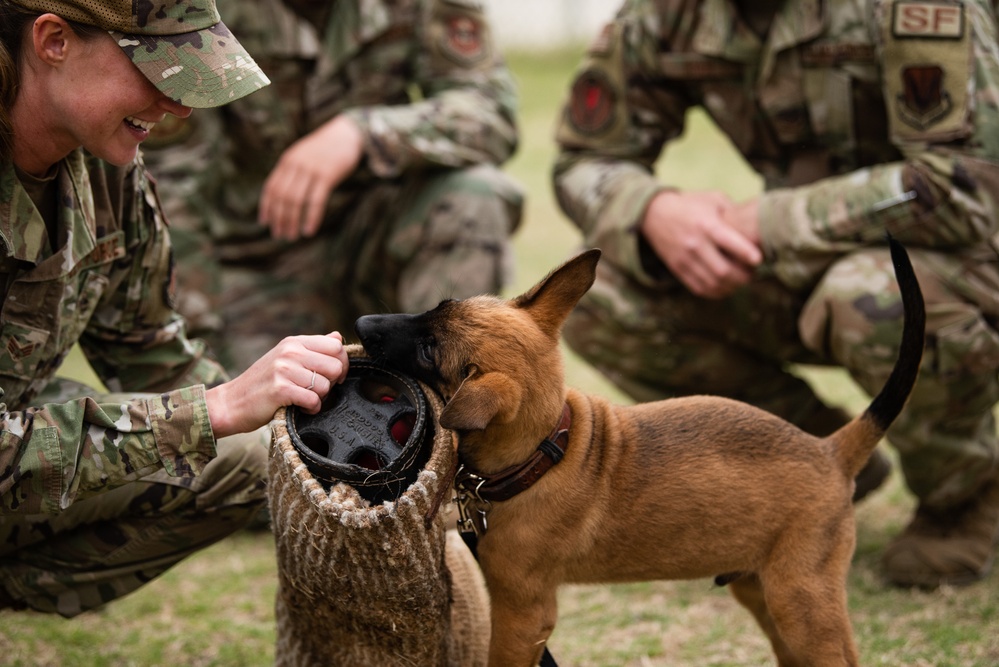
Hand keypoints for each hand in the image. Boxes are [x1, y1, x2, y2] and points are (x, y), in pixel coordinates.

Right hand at [205, 331, 349, 437]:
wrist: (231, 402)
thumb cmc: (262, 383)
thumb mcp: (286, 358)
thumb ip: (313, 348)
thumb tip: (337, 336)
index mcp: (294, 342)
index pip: (336, 346)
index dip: (341, 364)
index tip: (332, 377)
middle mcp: (290, 352)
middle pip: (335, 366)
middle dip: (332, 383)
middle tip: (316, 390)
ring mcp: (284, 369)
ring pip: (325, 386)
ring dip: (319, 398)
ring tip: (303, 399)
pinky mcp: (280, 389)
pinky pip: (313, 400)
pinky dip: (311, 409)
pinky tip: (299, 407)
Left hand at [258, 115, 363, 240]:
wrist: (347, 134)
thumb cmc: (326, 149)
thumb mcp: (303, 155)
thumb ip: (292, 171)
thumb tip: (283, 196)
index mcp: (287, 160)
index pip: (271, 187)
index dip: (266, 206)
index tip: (264, 222)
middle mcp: (296, 164)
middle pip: (281, 196)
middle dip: (278, 218)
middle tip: (279, 235)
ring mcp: (311, 169)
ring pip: (295, 200)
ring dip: (291, 221)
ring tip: (291, 236)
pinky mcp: (327, 175)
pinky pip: (315, 201)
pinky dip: (311, 217)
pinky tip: (309, 230)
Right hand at [641, 190, 761, 298]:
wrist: (654, 214)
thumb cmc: (690, 204)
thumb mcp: (713, 199)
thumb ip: (734, 211)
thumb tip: (754, 226)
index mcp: (706, 224)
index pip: (729, 242)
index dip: (746, 254)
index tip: (758, 259)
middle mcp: (695, 244)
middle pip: (722, 271)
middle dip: (743, 276)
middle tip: (751, 273)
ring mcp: (685, 259)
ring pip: (713, 283)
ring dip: (731, 286)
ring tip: (740, 281)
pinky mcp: (678, 269)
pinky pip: (700, 288)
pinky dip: (716, 292)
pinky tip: (725, 286)